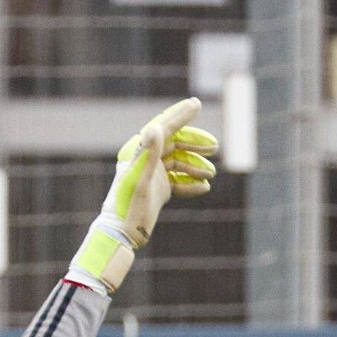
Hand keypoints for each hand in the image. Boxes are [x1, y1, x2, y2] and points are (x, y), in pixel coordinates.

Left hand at [69, 97, 218, 292]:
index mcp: (140, 151)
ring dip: (196, 166)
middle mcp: (147, 159)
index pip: (164, 127)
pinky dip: (191, 183)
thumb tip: (158, 127)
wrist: (121, 233)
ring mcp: (154, 174)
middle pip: (176, 143)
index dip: (181, 115)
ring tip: (212, 174)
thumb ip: (149, 154)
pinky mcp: (159, 189)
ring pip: (180, 162)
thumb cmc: (128, 206)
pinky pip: (179, 181)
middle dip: (195, 144)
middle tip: (214, 147)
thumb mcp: (141, 179)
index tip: (197, 103)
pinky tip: (204, 188)